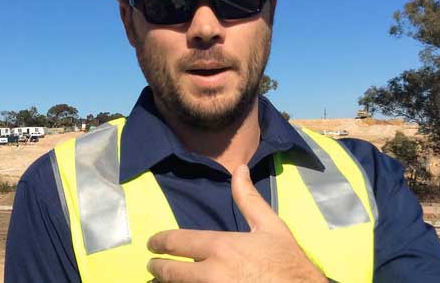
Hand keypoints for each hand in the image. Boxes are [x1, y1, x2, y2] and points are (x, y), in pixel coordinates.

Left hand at [146, 165, 326, 282]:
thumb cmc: (287, 262)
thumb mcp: (271, 226)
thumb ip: (248, 199)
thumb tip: (239, 169)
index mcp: (221, 247)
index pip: (177, 242)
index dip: (159, 242)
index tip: (152, 244)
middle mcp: (211, 273)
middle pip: (170, 272)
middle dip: (157, 269)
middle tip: (152, 267)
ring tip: (161, 281)